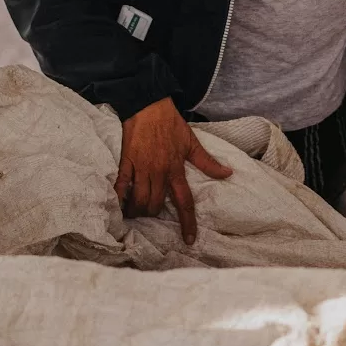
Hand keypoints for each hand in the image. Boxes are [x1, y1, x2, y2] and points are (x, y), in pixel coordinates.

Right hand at [116, 97, 233, 243]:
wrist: (148, 104)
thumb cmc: (171, 123)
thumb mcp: (191, 142)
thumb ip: (207, 162)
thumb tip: (227, 174)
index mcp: (176, 169)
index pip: (184, 202)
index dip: (187, 222)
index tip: (189, 240)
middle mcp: (158, 172)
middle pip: (156, 205)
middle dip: (154, 216)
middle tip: (152, 216)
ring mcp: (141, 168)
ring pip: (138, 200)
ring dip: (137, 211)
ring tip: (136, 213)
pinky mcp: (126, 162)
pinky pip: (120, 186)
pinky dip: (119, 198)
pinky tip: (118, 206)